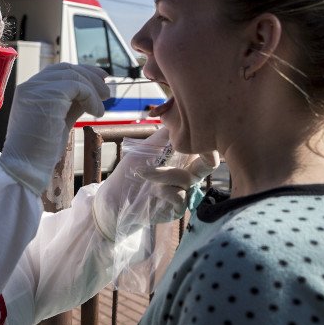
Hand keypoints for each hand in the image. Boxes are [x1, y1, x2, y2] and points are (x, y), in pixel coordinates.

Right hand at [0, 63, 109, 192]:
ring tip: (102, 107)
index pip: (58, 72)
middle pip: (66, 69)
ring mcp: (36, 89)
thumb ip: (71, 105)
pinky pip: (77, 86)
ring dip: (93, 89)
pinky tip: (96, 112)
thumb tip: (90, 94)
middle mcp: (30, 86)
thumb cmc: (40, 151)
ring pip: (73, 76)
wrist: (26, 167)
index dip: (81, 73)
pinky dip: (91, 97)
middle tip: (106, 90)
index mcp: (30, 91)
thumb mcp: (59, 122)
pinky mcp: (47, 95)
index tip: (100, 80)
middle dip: (90, 76)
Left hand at [93, 128, 219, 239]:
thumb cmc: (129, 171)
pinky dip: (163, 191)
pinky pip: (179, 195)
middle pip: (209, 164)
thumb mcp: (145, 149)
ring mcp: (185, 192)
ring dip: (163, 174)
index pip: (205, 148)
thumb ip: (164, 136)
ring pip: (187, 178)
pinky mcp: (178, 208)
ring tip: (142, 173)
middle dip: (202, 155)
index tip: (196, 132)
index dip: (205, 141)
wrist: (114, 198)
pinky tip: (151, 191)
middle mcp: (188, 174)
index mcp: (183, 159)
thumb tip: (180, 115)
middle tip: (183, 149)